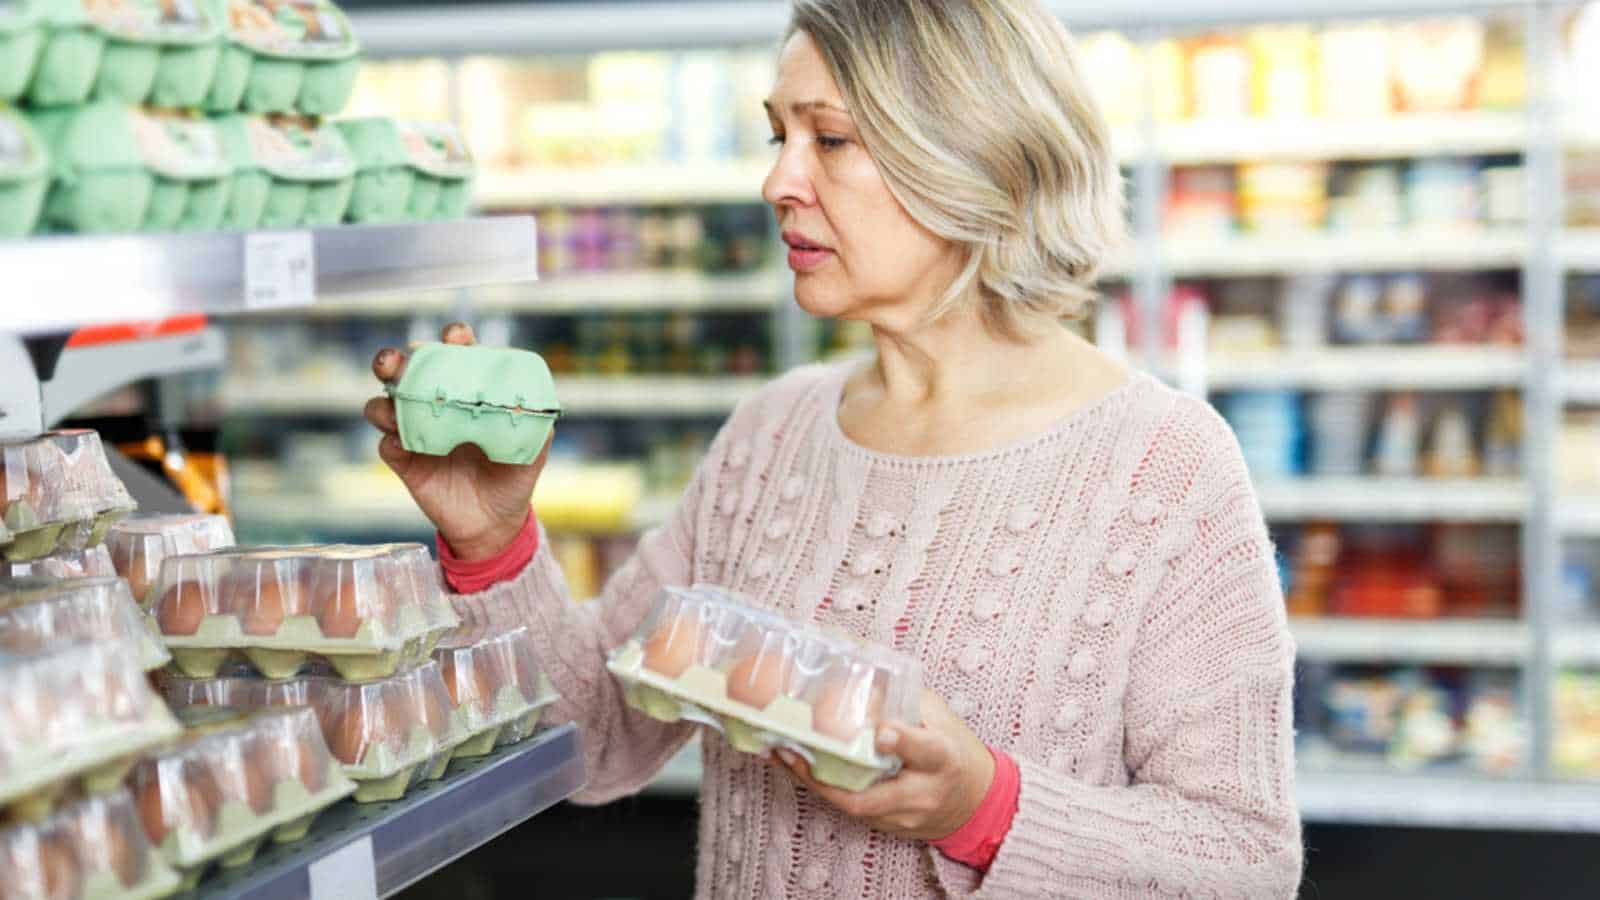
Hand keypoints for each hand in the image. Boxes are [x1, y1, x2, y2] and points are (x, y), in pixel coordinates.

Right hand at [365, 322, 552, 560]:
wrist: (494, 523)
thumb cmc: (514, 476)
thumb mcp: (533, 449)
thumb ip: (535, 425)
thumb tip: (533, 406)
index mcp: (467, 391)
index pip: (456, 354)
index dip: (454, 339)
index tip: (456, 338)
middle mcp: (435, 404)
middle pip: (405, 370)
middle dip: (395, 359)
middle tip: (396, 362)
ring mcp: (415, 431)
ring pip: (383, 404)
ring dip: (384, 401)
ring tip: (395, 408)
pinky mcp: (403, 461)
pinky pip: (386, 444)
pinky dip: (391, 440)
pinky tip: (403, 445)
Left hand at [772, 689, 994, 841]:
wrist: (975, 802)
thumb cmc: (954, 749)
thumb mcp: (941, 717)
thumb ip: (905, 699)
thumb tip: (861, 665)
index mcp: (942, 758)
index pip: (925, 751)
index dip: (902, 741)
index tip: (880, 731)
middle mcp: (922, 793)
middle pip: (872, 798)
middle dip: (827, 780)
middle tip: (792, 751)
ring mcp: (903, 816)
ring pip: (853, 806)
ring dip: (813, 783)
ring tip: (780, 754)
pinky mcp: (887, 827)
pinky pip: (850, 809)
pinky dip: (822, 787)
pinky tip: (795, 766)